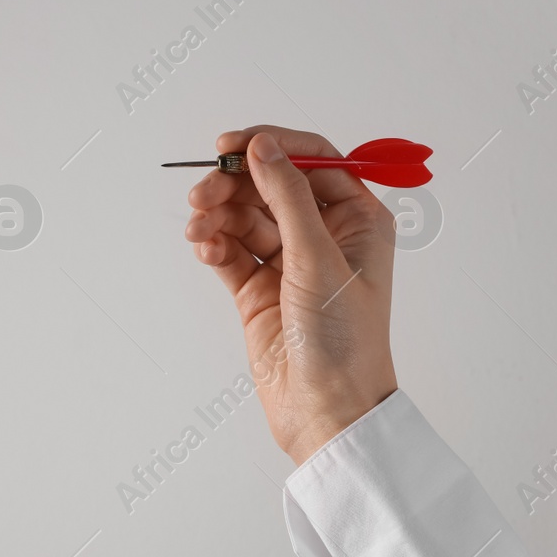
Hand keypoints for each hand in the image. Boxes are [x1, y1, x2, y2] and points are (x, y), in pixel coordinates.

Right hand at [185, 125, 399, 466]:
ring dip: (217, 214)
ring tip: (199, 226)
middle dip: (235, 183)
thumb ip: (288, 198)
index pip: (312, 161)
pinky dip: (214, 244)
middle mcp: (324, 236)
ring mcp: (289, 264)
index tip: (231, 145)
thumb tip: (263, 148)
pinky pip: (230, 251)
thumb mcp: (319, 259)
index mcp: (357, 220)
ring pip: (245, 217)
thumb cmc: (345, 342)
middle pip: (270, 185)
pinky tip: (204, 248)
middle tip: (203, 191)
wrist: (327, 412)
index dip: (271, 146)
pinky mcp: (259, 291)